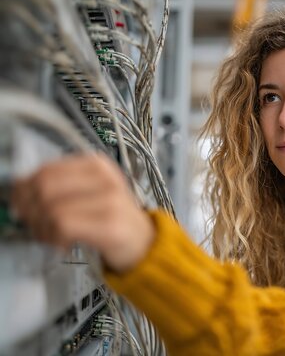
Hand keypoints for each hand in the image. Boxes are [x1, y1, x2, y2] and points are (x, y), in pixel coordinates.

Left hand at [11, 153, 154, 272]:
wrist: (142, 240)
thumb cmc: (111, 216)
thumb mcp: (88, 191)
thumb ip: (58, 185)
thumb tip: (18, 189)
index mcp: (97, 164)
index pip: (47, 170)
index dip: (24, 188)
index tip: (18, 203)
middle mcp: (105, 178)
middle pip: (45, 188)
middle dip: (29, 208)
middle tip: (29, 222)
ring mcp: (110, 201)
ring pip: (52, 209)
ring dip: (41, 228)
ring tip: (49, 235)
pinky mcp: (109, 225)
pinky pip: (64, 227)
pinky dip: (54, 238)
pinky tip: (62, 243)